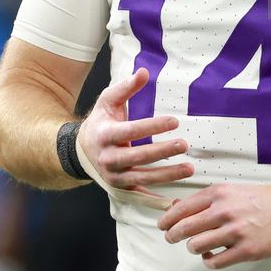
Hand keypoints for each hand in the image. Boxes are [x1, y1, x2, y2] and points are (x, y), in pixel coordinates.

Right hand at [77, 68, 192, 195]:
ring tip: (189, 168)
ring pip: (142, 178)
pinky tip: (177, 196)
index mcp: (105, 135)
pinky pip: (141, 194)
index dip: (153, 127)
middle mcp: (108, 158)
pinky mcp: (121, 188)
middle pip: (138, 157)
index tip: (174, 121)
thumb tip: (144, 72)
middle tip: (184, 145)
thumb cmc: (100, 122)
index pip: (132, 131)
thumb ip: (126, 87)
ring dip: (166, 175)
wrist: (82, 150)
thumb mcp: (108, 100)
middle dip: (162, 152)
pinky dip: (158, 198)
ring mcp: (114, 176)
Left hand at [157, 181, 270, 268]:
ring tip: (199, 246)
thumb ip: (205, 200)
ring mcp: (235, 231)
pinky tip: (212, 256)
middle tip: (172, 238)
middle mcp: (224, 211)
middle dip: (173, 236)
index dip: (167, 219)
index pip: (182, 208)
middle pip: (184, 228)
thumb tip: (176, 207)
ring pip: (196, 246)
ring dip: (193, 248)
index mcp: (218, 194)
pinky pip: (215, 262)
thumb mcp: (230, 191)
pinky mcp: (245, 250)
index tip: (163, 225)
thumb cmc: (258, 200)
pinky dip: (209, 261)